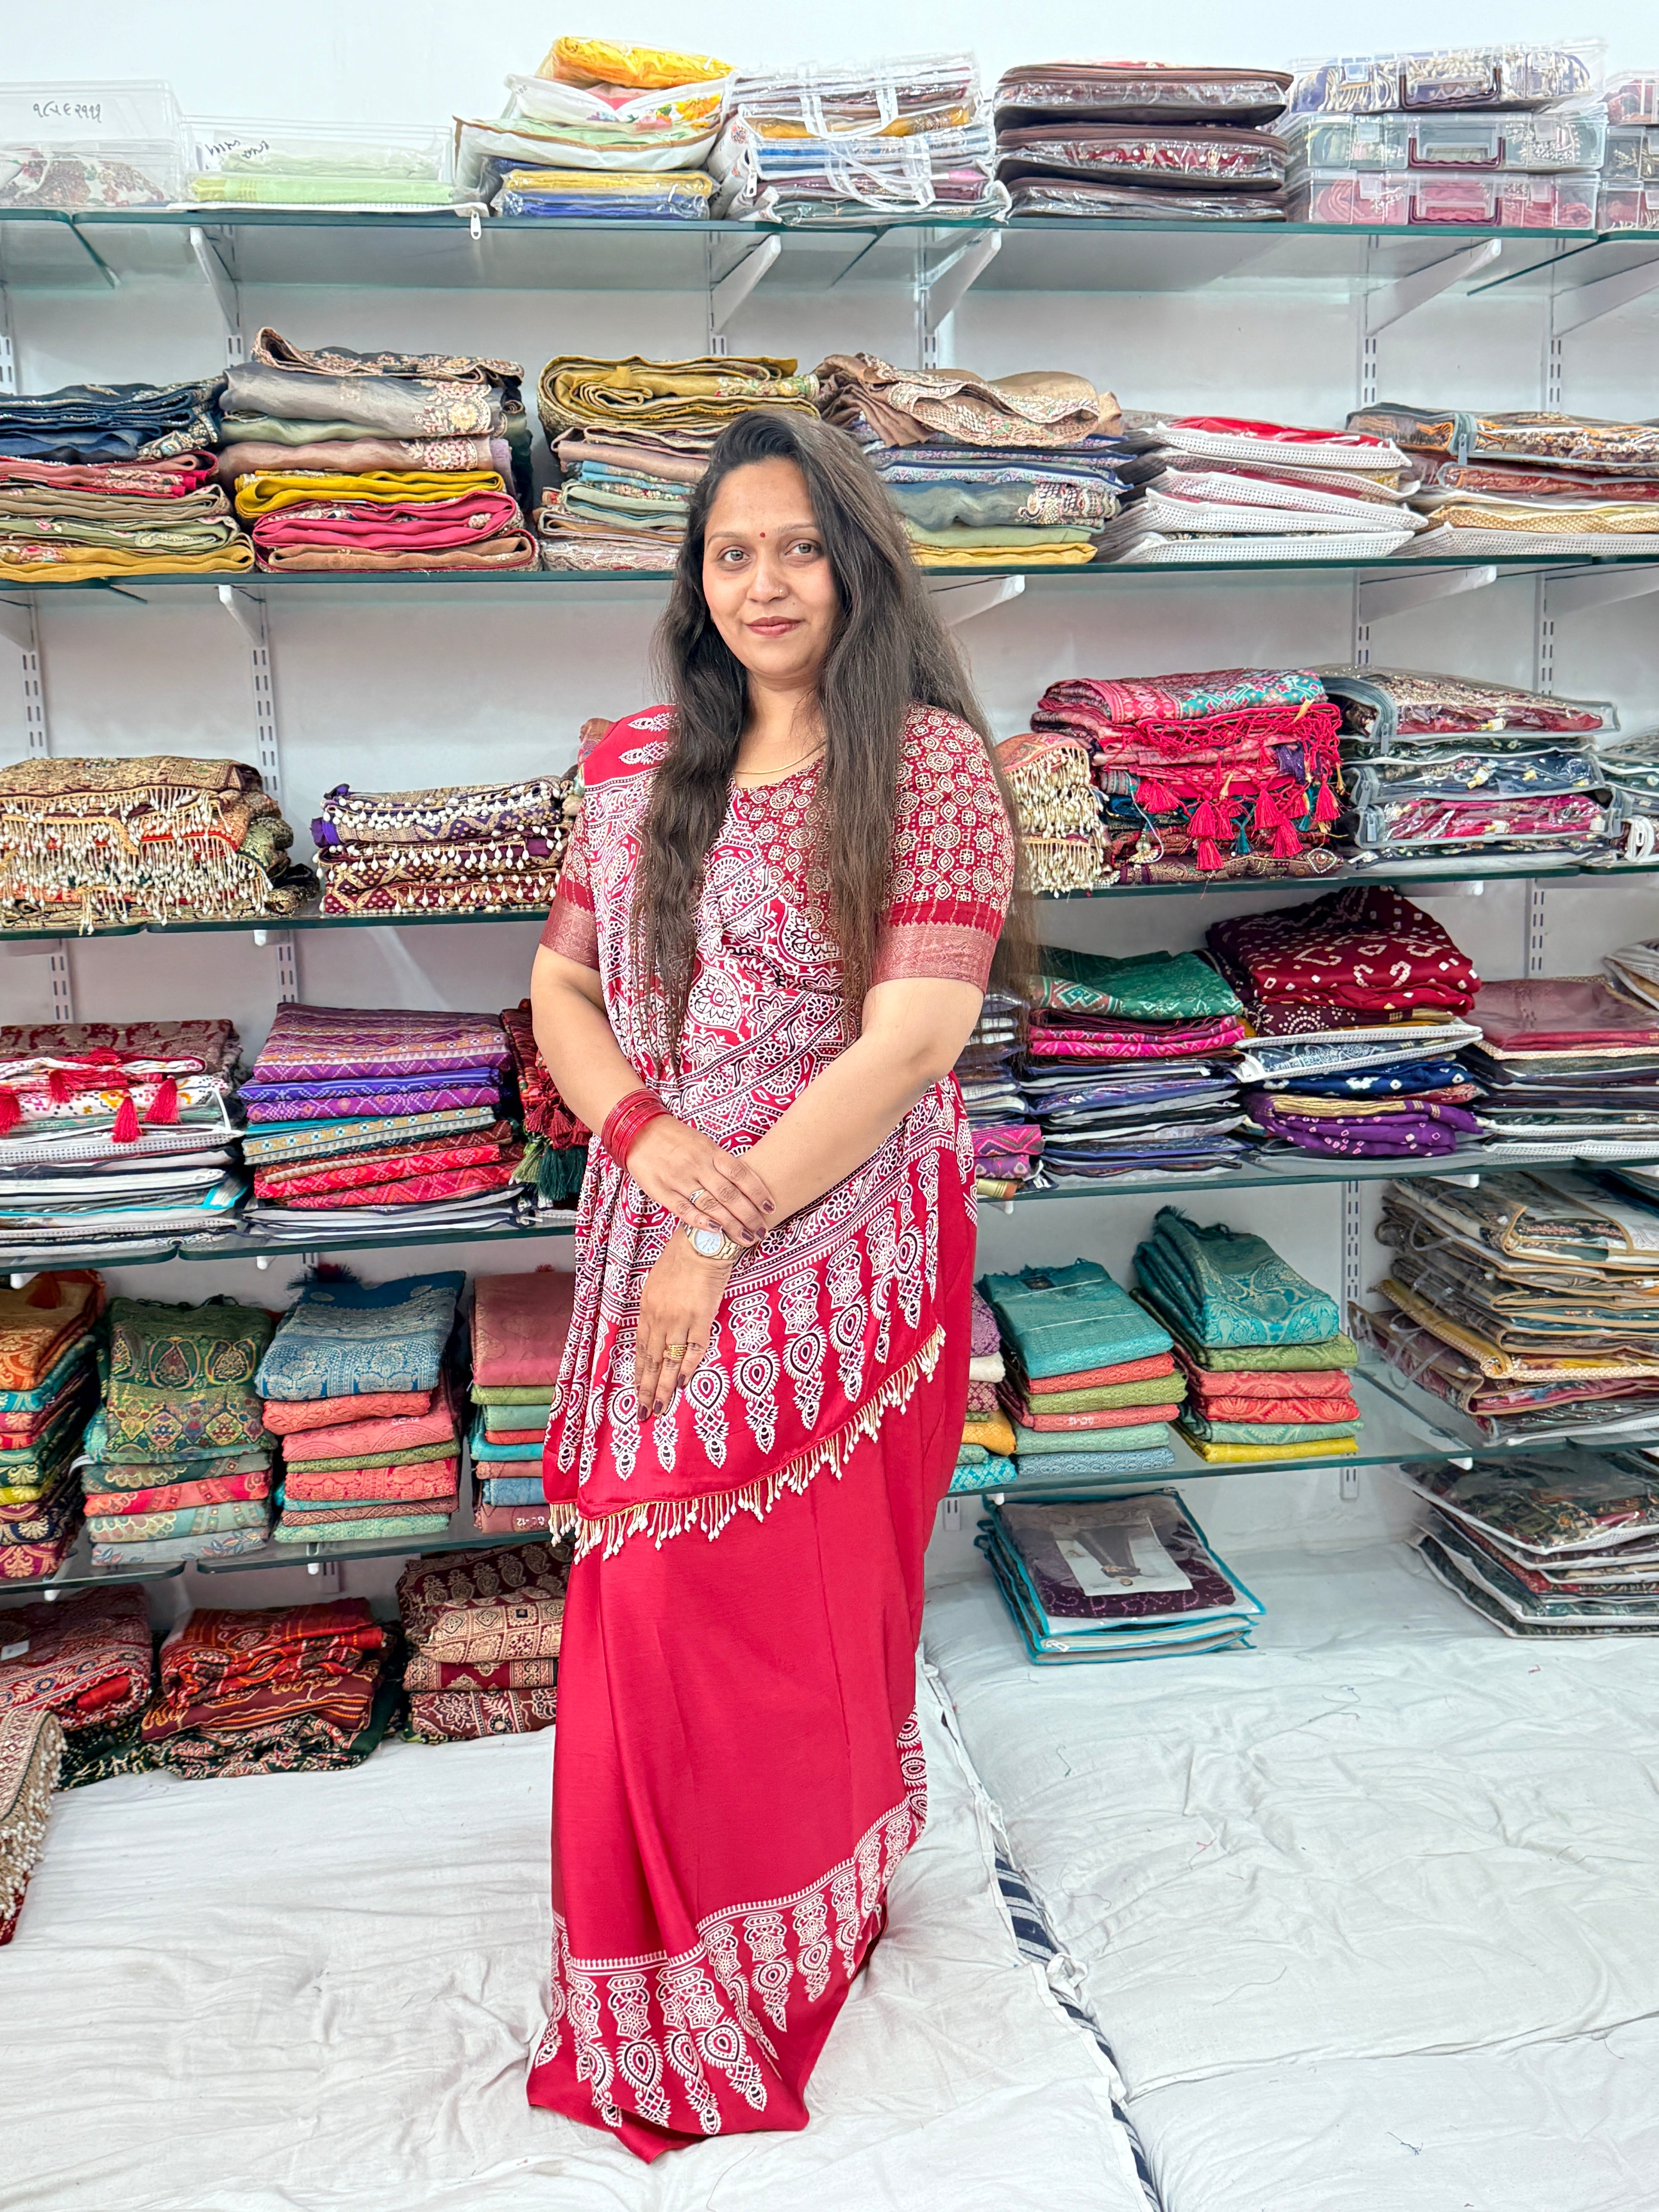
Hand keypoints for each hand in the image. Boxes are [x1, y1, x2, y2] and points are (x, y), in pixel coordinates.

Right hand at [626, 1115, 774, 1246]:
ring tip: (746, 1238)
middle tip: (762, 1230)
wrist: (640, 1131)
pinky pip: (683, 1209)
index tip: (770, 1206)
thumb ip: (721, 1163)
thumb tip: (746, 1185)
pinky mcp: (661, 1190)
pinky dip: (700, 1221)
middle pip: (729, 1193)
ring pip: (710, 1204)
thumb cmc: (677, 1139)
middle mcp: (697, 1165)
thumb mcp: (703, 1143)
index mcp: (710, 1151)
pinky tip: (716, 1231)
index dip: (757, 1191)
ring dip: (730, 1224)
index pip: (740, 1173)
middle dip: (748, 1214)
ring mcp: (679, 1178)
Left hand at [634, 1230, 732, 1416]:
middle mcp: (659, 1318)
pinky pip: (694, 1349)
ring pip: (669, 1360)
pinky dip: (687, 1367)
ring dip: (663, 1386)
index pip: (641, 1349)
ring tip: (659, 1407)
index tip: (636, 1392)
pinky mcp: (701, 1318)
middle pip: (651, 1360)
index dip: (639, 1373)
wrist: (701, 1243)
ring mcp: (680, 1319)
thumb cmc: (680, 1259)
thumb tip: (657, 1332)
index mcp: (647, 1310)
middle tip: (643, 1412)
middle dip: (645, 1388)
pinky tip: (681, 1384)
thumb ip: (655, 1310)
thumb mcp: (656, 1284)